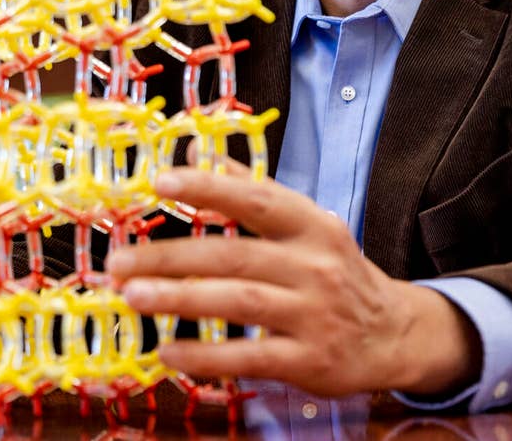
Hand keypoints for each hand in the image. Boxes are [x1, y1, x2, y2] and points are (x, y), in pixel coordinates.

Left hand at [105, 164, 482, 397]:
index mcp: (312, 225)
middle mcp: (315, 266)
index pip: (257, 199)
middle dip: (170, 257)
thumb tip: (194, 150)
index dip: (209, 188)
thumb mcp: (305, 225)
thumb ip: (250, 189)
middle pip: (234, 255)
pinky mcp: (311, 360)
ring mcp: (314, 314)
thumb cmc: (335, 271)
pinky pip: (250, 355)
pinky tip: (168, 351)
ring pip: (238, 302)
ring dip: (179, 299)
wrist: (394, 333)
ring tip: (131, 297)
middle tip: (118, 262)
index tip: (160, 181)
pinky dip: (205, 355)